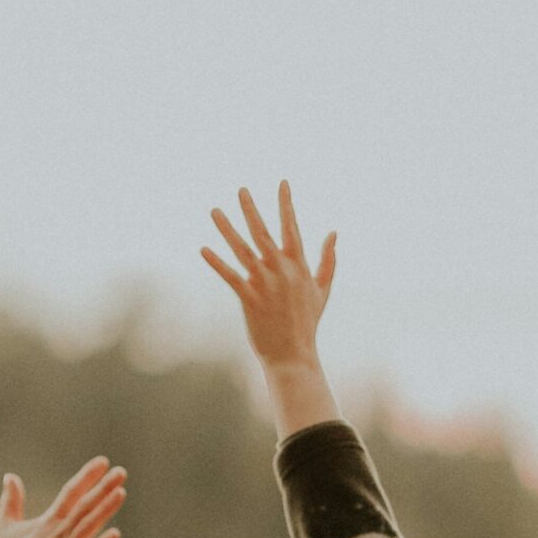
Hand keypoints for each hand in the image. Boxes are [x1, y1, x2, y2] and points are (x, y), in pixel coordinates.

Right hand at [0, 456, 125, 537]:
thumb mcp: (3, 526)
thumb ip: (11, 501)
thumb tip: (10, 476)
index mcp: (47, 521)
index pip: (71, 492)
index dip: (87, 476)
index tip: (102, 462)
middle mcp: (59, 532)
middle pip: (85, 505)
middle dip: (103, 488)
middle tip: (121, 472)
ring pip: (90, 525)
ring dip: (106, 508)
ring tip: (120, 492)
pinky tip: (116, 534)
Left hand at [203, 181, 336, 369]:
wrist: (294, 354)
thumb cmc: (307, 322)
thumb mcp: (323, 289)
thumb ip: (328, 260)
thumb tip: (333, 233)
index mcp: (299, 265)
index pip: (291, 227)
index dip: (286, 204)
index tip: (282, 183)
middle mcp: (281, 270)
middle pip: (262, 232)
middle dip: (251, 209)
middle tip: (241, 189)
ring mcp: (265, 284)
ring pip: (242, 249)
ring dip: (227, 228)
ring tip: (214, 210)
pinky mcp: (249, 299)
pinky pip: (230, 276)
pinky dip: (216, 262)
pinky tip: (204, 249)